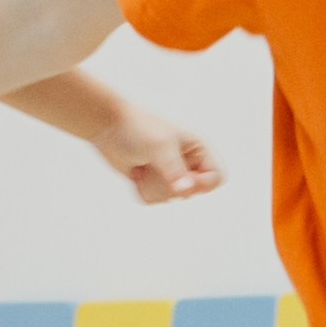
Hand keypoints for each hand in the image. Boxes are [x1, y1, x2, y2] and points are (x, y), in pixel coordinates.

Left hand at [94, 104, 223, 204]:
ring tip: (143, 166)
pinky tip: (136, 172)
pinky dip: (141, 190)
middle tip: (154, 167)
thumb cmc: (138, 128)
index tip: (182, 180)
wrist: (108, 125)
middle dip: (168, 185)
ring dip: (152, 187)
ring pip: (170, 199)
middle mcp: (187, 163)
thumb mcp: (160, 147)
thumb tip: (184, 191)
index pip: (216, 178)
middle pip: (190, 193)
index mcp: (198, 149)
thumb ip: (174, 170)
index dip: (202, 184)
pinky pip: (153, 201)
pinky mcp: (152, 182)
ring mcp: (169, 174)